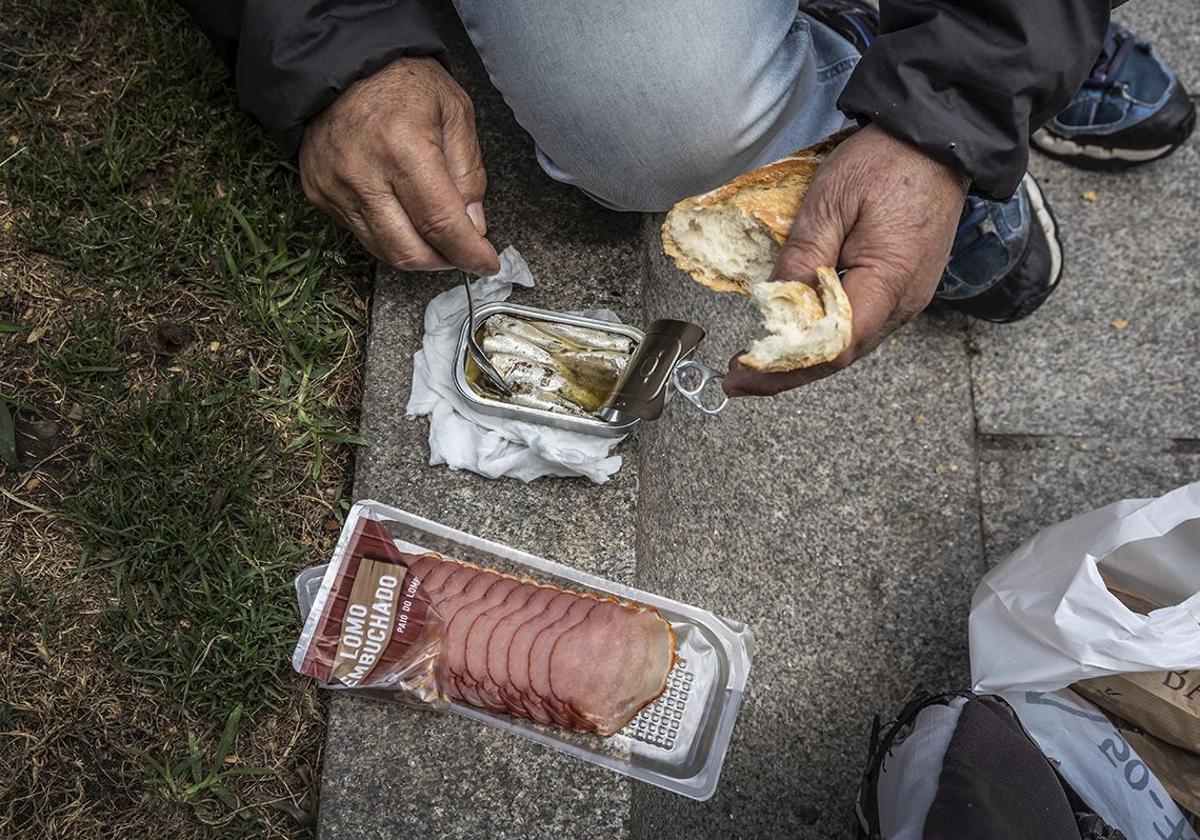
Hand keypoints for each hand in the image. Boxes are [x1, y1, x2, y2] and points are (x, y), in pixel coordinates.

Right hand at [299, 56, 499, 274]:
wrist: (339, 60)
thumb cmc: (401, 79)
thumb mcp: (455, 111)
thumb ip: (469, 173)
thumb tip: (474, 225)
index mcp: (402, 148)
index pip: (441, 224)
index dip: (469, 253)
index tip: (486, 262)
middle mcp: (363, 173)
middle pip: (409, 251)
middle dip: (444, 261)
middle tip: (463, 251)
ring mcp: (335, 187)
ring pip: (384, 250)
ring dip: (418, 254)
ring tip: (437, 235)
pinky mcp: (319, 194)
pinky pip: (361, 234)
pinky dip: (390, 235)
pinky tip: (404, 214)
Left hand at [723, 124, 968, 396]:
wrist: (938, 137)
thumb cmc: (884, 162)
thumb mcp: (829, 202)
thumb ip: (801, 258)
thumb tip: (773, 307)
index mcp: (889, 283)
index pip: (832, 348)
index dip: (784, 369)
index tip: (741, 376)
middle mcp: (905, 302)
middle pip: (841, 355)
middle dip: (787, 370)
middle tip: (739, 377)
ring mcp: (910, 297)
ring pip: (852, 343)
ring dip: (805, 355)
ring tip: (762, 359)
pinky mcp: (907, 286)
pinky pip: (862, 323)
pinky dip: (826, 334)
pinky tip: (798, 331)